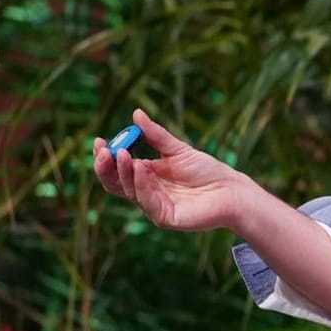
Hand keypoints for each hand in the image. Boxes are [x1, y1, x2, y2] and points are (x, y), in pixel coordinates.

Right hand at [91, 109, 244, 231]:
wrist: (231, 190)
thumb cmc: (207, 171)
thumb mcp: (177, 149)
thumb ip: (155, 135)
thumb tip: (136, 113)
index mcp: (145, 176)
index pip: (117, 169)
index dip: (105, 156)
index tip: (99, 140)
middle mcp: (145, 192)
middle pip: (115, 183)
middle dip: (106, 166)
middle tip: (104, 150)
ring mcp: (154, 206)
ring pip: (129, 191)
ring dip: (124, 172)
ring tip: (123, 153)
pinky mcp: (165, 217)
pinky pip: (147, 202)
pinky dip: (142, 184)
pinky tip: (142, 167)